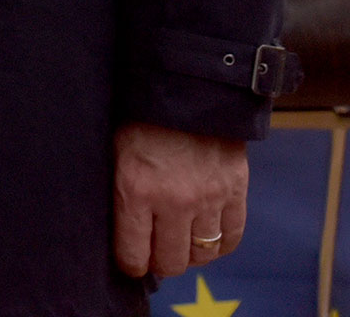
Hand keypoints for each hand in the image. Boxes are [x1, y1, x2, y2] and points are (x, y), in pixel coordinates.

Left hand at [112, 124, 247, 277]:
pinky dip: (219, 245)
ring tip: (180, 244)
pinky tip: (207, 239)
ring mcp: (209, 198)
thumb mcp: (114, 151)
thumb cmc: (139, 117)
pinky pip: (232, 238)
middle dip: (160, 263)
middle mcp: (174, 201)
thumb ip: (119, 191)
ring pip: (202, 254)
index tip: (130, 261)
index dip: (131, 263)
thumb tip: (118, 228)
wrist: (186, 86)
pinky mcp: (236, 191)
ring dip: (190, 255)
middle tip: (155, 253)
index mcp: (136, 189)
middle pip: (171, 262)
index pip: (133, 253)